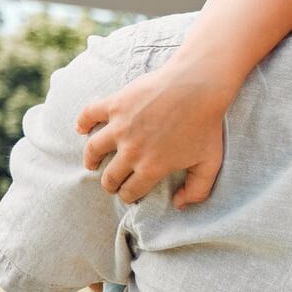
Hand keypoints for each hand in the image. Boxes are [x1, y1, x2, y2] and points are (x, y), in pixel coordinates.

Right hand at [76, 59, 234, 206]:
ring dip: (90, 160)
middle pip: (111, 176)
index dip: (129, 196)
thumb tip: (179, 205)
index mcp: (152, 167)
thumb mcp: (210, 164)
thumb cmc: (206, 125)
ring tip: (92, 163)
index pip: (130, 191)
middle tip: (111, 183)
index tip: (129, 194)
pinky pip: (89, 115)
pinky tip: (82, 129)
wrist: (198, 87)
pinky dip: (82, 123)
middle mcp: (131, 150)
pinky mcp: (116, 104)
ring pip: (94, 150)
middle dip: (110, 184)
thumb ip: (197, 190)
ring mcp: (121, 127)